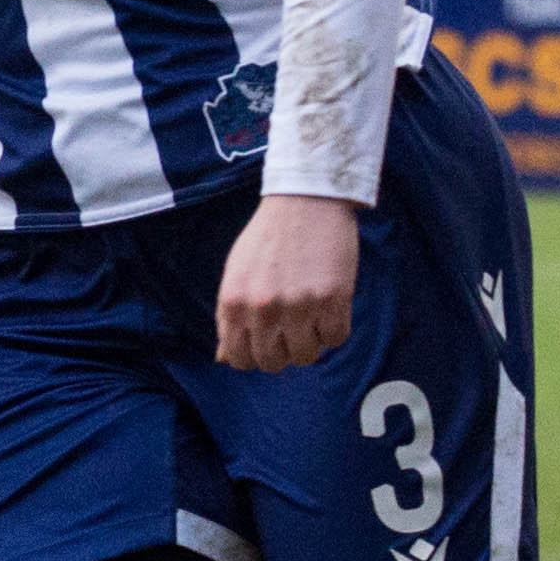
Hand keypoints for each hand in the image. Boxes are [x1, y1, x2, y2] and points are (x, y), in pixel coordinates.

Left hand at [215, 191, 361, 373]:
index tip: (268, 339)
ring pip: (306, 356)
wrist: (306, 198)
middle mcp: (263, 310)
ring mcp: (299, 306)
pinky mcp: (333, 300)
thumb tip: (224, 359)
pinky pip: (335, 338)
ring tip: (311, 311)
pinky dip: (334, 327)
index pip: (241, 359)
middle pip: (273, 363)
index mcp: (234, 303)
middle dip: (283, 349)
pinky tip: (329, 304)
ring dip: (311, 340)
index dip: (256, 354)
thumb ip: (229, 318)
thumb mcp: (236, 274)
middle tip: (292, 325)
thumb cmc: (269, 237)